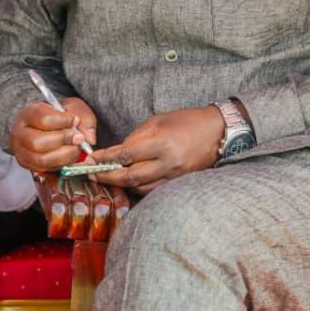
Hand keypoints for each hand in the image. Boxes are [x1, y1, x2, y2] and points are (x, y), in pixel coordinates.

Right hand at [10, 97, 97, 172]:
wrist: (45, 123)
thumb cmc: (58, 114)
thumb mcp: (72, 107)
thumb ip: (84, 119)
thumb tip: (90, 138)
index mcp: (29, 113)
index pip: (43, 119)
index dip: (63, 122)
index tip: (75, 121)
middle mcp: (20, 132)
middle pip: (38, 142)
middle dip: (63, 141)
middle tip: (79, 138)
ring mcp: (21, 150)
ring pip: (41, 159)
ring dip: (64, 155)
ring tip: (76, 148)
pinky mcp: (27, 163)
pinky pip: (44, 169)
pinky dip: (61, 164)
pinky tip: (69, 155)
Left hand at [89, 106, 223, 193]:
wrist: (218, 131)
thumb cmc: (187, 121)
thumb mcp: (158, 121)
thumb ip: (137, 137)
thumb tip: (118, 152)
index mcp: (161, 142)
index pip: (126, 154)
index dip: (105, 159)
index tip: (91, 160)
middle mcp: (168, 163)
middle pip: (129, 177)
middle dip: (107, 177)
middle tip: (92, 174)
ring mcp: (175, 176)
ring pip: (140, 188)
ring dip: (121, 185)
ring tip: (106, 179)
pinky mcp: (179, 183)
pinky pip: (153, 190)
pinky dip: (138, 188)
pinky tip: (128, 183)